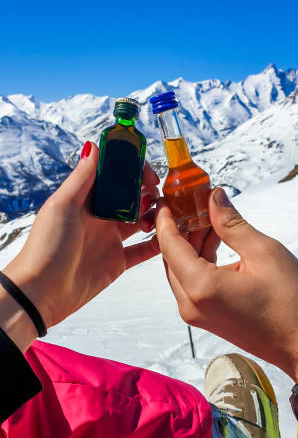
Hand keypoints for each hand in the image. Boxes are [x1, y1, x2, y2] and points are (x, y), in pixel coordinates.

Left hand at [1, 143, 159, 349]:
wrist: (43, 292)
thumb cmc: (47, 247)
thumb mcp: (63, 206)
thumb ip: (82, 178)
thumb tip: (95, 146)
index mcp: (85, 199)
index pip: (113, 176)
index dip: (131, 169)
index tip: (148, 172)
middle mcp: (99, 216)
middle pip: (130, 196)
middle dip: (147, 190)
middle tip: (161, 192)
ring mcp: (109, 239)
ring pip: (140, 220)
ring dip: (155, 214)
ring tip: (166, 212)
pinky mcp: (117, 261)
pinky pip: (142, 250)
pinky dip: (157, 243)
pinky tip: (170, 236)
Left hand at [156, 188, 297, 382]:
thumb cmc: (289, 304)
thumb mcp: (263, 253)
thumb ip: (232, 223)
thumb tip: (214, 198)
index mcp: (201, 287)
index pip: (170, 245)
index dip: (166, 218)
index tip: (166, 197)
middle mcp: (190, 304)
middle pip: (171, 258)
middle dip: (179, 228)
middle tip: (190, 202)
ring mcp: (196, 314)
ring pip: (180, 270)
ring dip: (190, 243)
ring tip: (208, 218)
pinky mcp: (205, 317)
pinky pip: (192, 283)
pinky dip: (198, 261)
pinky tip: (215, 240)